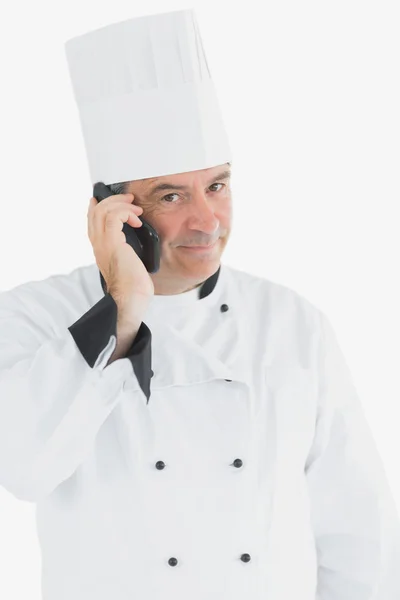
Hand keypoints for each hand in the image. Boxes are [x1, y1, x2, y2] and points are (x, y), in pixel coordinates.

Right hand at [87, 192, 154, 310]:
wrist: (130, 298)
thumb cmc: (133, 285)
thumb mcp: (128, 262)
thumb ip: (126, 250)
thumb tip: (137, 242)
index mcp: (100, 248)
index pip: (92, 219)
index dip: (100, 205)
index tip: (114, 199)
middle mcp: (97, 243)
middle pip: (96, 210)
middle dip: (114, 199)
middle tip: (130, 199)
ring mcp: (103, 243)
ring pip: (103, 209)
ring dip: (122, 204)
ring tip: (136, 209)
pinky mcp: (112, 243)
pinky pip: (114, 216)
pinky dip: (127, 213)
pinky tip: (137, 220)